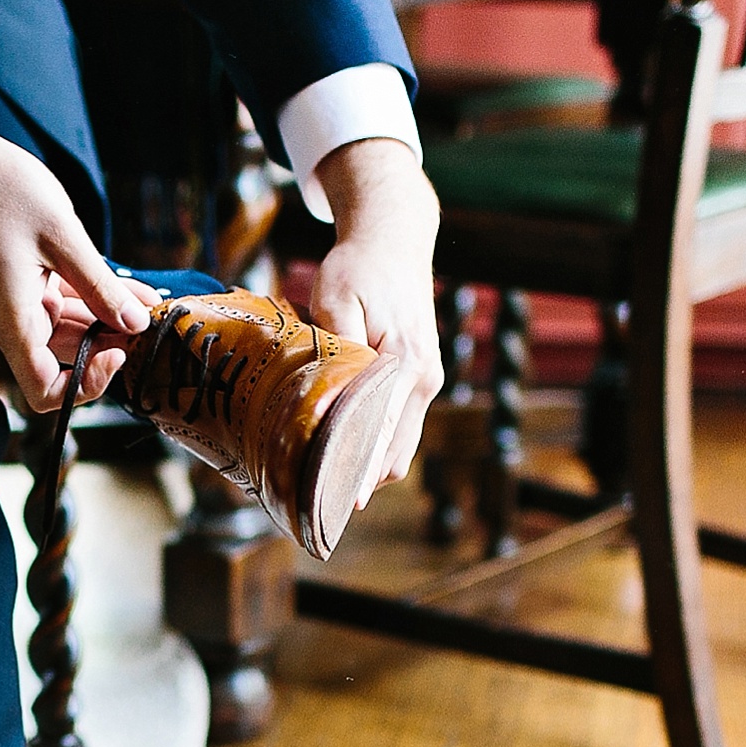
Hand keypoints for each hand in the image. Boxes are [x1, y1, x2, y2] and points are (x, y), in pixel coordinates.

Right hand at [0, 64, 153, 406]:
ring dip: (102, 318)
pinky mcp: (7, 286)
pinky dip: (84, 298)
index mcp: (10, 319)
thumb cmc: (1, 190)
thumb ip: (102, 287)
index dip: (86, 385)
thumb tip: (136, 324)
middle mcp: (2, 321)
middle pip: (60, 357)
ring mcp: (3, 304)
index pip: (43, 391)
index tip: (118, 350)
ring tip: (145, 300)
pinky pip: (52, 304)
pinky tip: (121, 286)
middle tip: (150, 318)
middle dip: (107, 342)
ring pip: (62, 328)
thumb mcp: (65, 239)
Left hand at [305, 135, 442, 492]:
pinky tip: (344, 458)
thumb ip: (338, 353)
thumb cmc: (360, 266)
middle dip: (360, 480)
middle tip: (320, 508)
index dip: (356, 470)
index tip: (334, 502)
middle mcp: (423, 381)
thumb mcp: (336, 299)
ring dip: (367, 467)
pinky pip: (398, 425)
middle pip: (394, 451)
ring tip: (326, 491)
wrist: (396, 238)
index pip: (379, 433)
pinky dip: (374, 445)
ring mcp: (425, 382)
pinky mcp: (418, 379)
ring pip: (398, 443)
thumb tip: (330, 405)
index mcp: (404, 366)